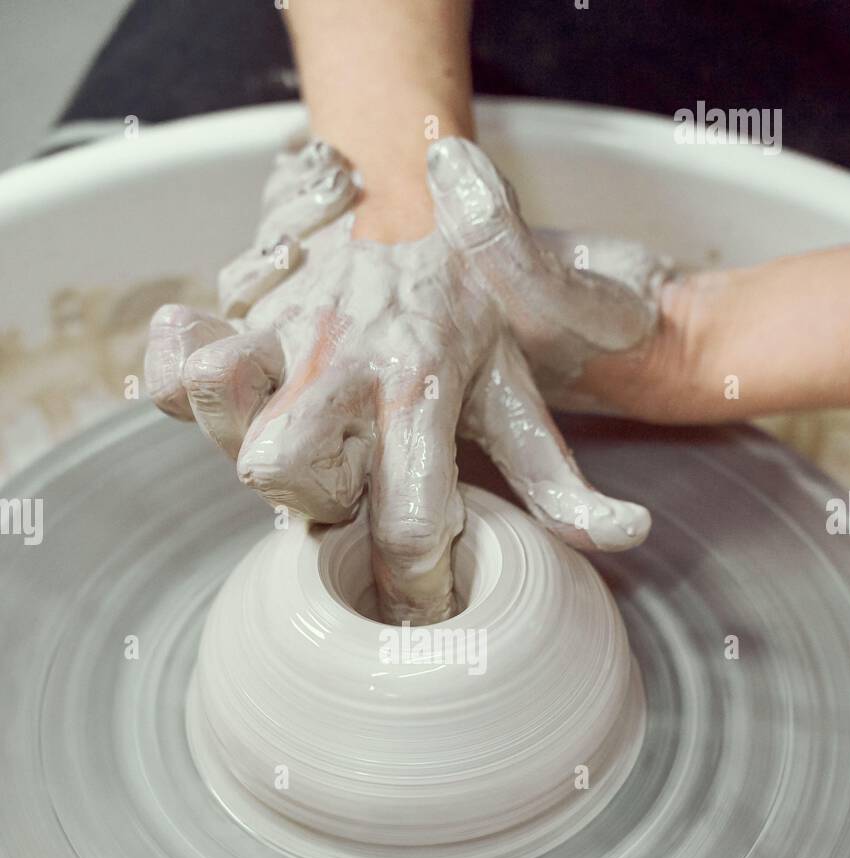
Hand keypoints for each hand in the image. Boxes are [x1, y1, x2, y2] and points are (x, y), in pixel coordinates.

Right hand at [146, 139, 657, 623]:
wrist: (416, 207)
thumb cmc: (472, 318)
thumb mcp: (523, 395)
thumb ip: (561, 480)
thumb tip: (626, 537)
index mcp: (425, 388)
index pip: (410, 524)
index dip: (415, 588)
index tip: (424, 609)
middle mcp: (349, 363)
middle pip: (295, 484)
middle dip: (324, 513)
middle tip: (356, 496)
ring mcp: (287, 338)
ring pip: (233, 432)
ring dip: (261, 461)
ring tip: (310, 454)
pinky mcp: (241, 322)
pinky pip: (175, 368)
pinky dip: (182, 388)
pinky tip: (234, 404)